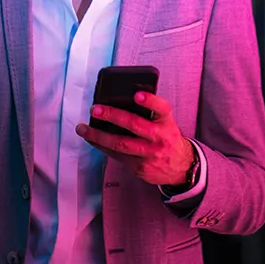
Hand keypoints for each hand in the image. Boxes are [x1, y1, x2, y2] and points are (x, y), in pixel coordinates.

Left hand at [75, 92, 192, 186]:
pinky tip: (91, 139)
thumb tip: (120, 99)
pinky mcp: (140, 167)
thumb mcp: (166, 123)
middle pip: (135, 125)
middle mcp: (159, 138)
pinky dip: (101, 146)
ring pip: (121, 144)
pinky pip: (117, 156)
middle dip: (112, 115)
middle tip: (95, 109)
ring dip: (98, 135)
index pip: (162, 109)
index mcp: (167, 123)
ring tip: (82, 128)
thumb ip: (150, 113)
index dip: (150, 101)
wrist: (182, 168)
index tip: (136, 95)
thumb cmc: (167, 139)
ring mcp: (149, 154)